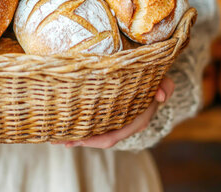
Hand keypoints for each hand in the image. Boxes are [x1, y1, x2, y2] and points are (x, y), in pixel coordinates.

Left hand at [53, 77, 174, 148]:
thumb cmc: (157, 79)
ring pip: (96, 136)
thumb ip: (166, 86)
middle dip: (80, 141)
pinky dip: (81, 131)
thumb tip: (161, 95)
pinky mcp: (111, 118)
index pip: (114, 135)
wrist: (155, 79)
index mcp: (138, 120)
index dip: (96, 139)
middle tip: (57, 140)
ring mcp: (118, 123)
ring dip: (76, 138)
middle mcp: (127, 125)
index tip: (78, 139)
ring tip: (54, 138)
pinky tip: (64, 131)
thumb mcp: (164, 81)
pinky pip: (96, 128)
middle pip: (101, 140)